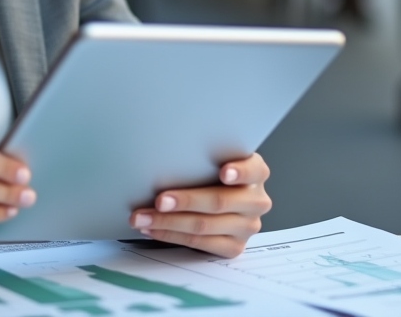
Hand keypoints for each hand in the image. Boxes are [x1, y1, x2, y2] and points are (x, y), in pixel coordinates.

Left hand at [129, 153, 270, 256]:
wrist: (218, 200)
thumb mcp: (212, 160)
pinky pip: (199, 243)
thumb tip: (163, 153)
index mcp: (256, 173)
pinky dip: (171, 235)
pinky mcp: (234, 246)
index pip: (253, 170)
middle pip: (219, 201)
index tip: (224, 172)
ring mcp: (247, 226)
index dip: (239, 171)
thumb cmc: (210, 173)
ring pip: (204, 225)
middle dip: (185, 201)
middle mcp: (256, 201)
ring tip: (144, 217)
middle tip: (159, 200)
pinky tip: (153, 229)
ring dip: (168, 222)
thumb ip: (203, 158)